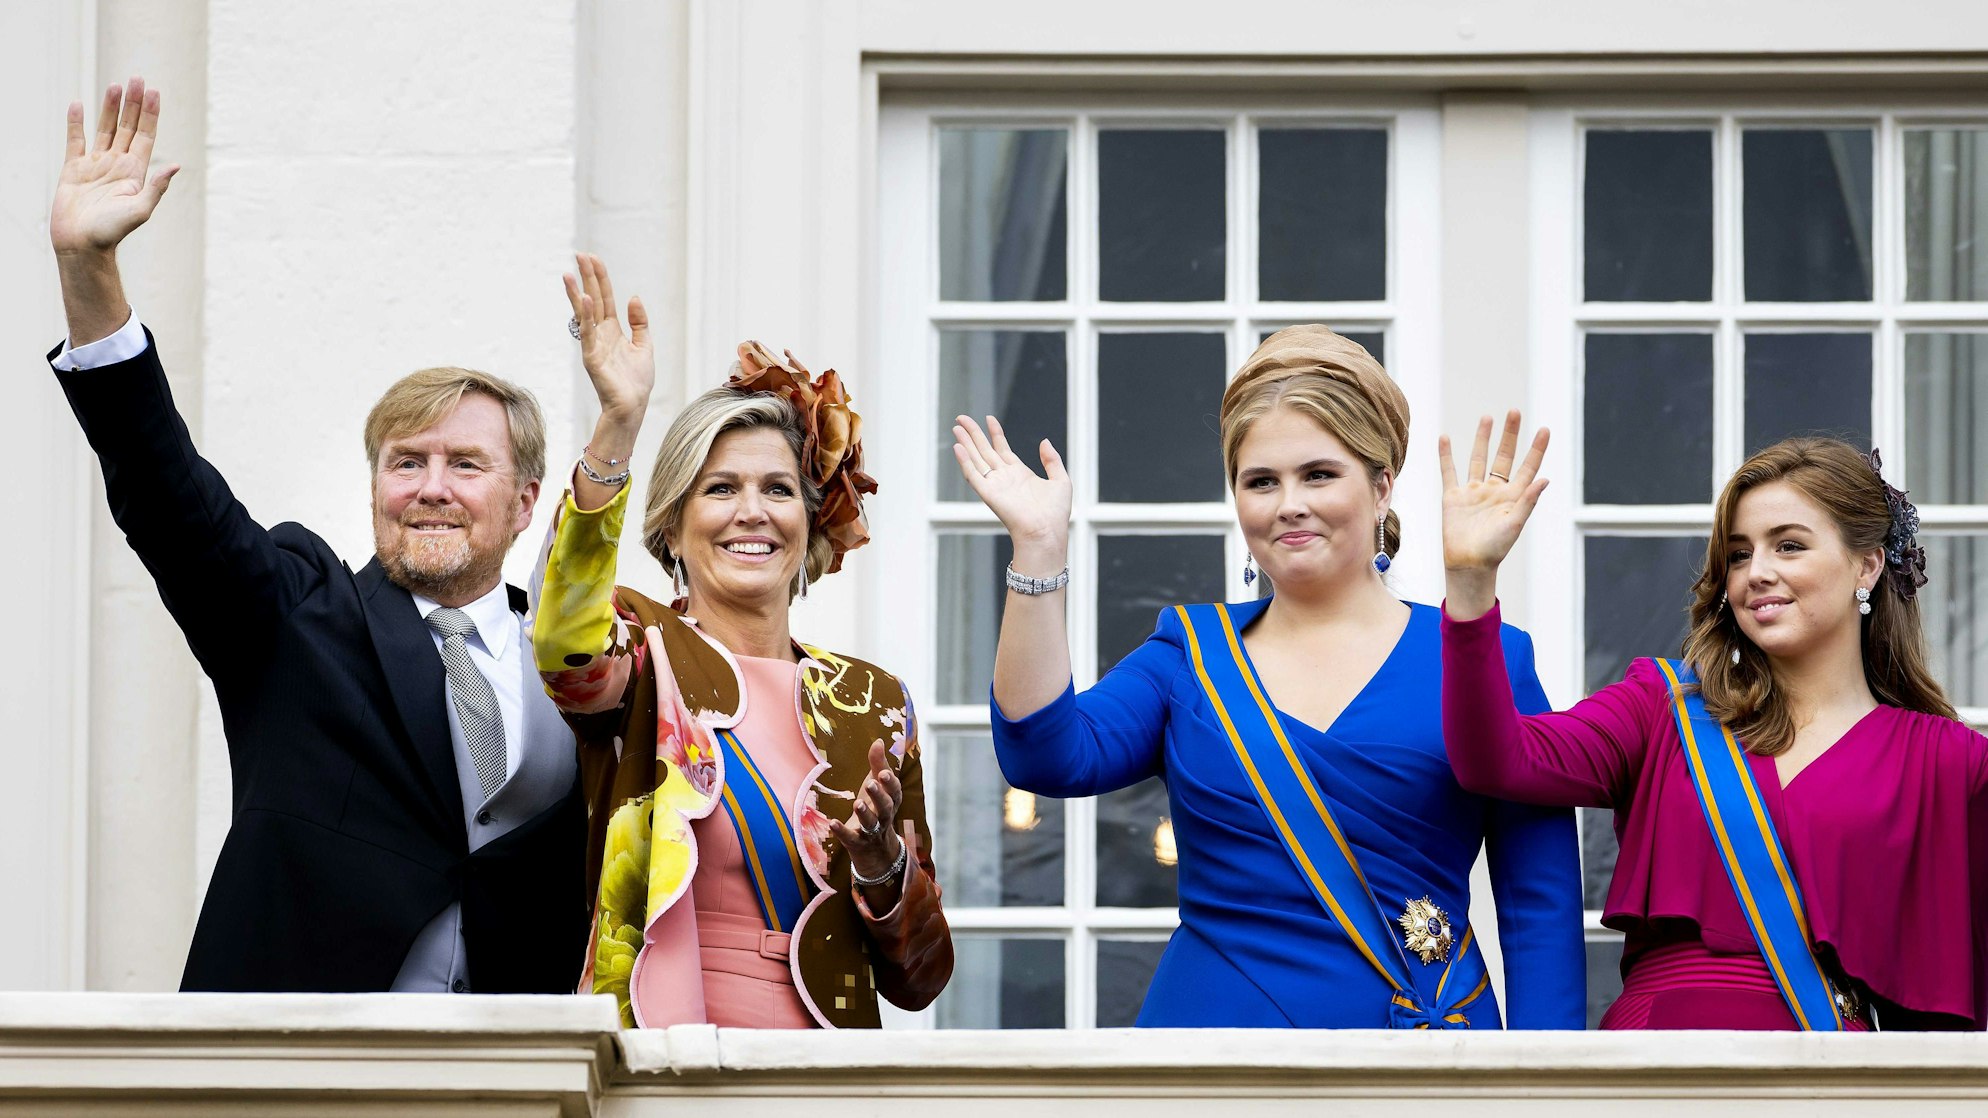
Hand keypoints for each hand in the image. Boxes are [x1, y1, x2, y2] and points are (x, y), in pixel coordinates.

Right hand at [51, 78, 178, 257]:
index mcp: (135, 172)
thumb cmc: (112, 232)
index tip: (153, 92)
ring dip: (109, 107)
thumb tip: (176, 166)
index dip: (150, 114)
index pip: (146, 136)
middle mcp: (117, 164)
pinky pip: (75, 140)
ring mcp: (95, 165)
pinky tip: (79, 105)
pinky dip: (76, 122)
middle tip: (137, 78)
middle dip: (133, 103)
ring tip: (115, 85)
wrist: (82, 245)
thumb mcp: (140, 210)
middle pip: (127, 127)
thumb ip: (157, 187)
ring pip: (104, 129)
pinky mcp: (73, 169)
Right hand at [563, 254, 653, 422]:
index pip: (605, 298)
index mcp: (612, 330)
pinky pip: (588, 334)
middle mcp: (600, 334)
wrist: (633, 406)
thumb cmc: (636, 381)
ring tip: (569, 274)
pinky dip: (586, 317)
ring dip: (577, 293)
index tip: (592, 258)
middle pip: (592, 300)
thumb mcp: (644, 345)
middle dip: (586, 277)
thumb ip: (639, 322)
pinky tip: (584, 300)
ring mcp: (593, 345)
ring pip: (584, 314)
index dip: (599, 278)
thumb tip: (633, 297)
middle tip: (579, 254)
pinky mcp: (592, 358)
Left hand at [830, 741, 904, 881]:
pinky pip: (850, 838)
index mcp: (890, 801)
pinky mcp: (857, 842)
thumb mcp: (878, 786)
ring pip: (871, 823)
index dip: (890, 783)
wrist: (874, 847)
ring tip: (857, 803)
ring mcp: (871, 831)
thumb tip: (878, 740)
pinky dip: (842, 831)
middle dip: (879, 795)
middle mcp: (884, 816)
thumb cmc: (875, 807)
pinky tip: (833, 823)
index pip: (894, 792)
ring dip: (865, 813)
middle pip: (885, 806)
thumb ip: (878, 764)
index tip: (884, 773)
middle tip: (871, 783)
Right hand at [952, 415, 1071, 556]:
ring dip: (966, 443)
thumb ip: (1052, 460)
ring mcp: (995, 485)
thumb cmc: (1055, 514)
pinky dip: (964, 462)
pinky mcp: (988, 494)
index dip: (995, 433)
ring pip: (976, 459)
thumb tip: (1044, 441)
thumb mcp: (1060, 481)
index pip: (1002, 449)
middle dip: (974, 434)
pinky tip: (958, 447)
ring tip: (957, 427)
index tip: (989, 418)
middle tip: (962, 418)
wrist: (1047, 532)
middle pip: (985, 451)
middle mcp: (1005, 478)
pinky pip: (973, 475)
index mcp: (1020, 474)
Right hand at [1438, 410, 1550, 572]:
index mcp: (1513, 496)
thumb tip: (1544, 479)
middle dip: (1510, 435)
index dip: (1536, 449)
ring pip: (1478, 458)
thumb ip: (1528, 501)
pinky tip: (1445, 438)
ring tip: (1488, 418)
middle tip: (1514, 412)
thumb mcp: (1515, 525)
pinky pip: (1449, 471)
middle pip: (1504, 456)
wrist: (1467, 564)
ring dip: (1482, 438)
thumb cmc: (1494, 549)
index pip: (1528, 466)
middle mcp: (1495, 490)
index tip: (1544, 429)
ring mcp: (1473, 492)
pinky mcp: (1453, 497)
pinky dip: (1446, 455)